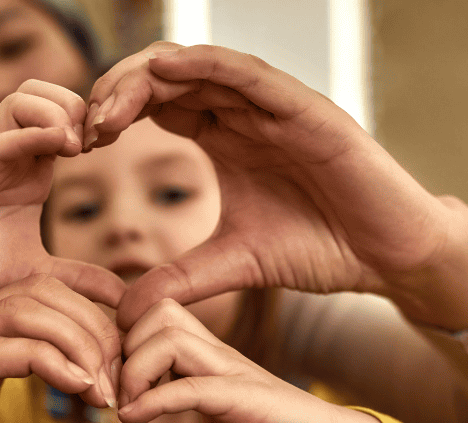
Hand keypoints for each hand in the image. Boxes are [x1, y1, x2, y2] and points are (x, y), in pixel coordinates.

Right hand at [0, 79, 123, 313]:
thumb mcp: (40, 272)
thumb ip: (81, 278)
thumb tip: (123, 296)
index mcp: (30, 169)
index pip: (63, 114)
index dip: (90, 122)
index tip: (108, 149)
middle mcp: (8, 156)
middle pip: (43, 92)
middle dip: (75, 107)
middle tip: (90, 143)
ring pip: (21, 100)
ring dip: (56, 113)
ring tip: (74, 147)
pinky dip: (29, 134)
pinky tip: (59, 146)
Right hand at [0, 276, 138, 422]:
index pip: (47, 305)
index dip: (97, 331)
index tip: (127, 379)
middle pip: (43, 292)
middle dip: (97, 329)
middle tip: (126, 381)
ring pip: (24, 307)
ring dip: (79, 341)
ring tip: (106, 389)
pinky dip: (49, 360)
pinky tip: (80, 390)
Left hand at [84, 44, 467, 331]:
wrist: (387, 259)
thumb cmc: (319, 250)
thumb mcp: (231, 264)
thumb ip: (178, 279)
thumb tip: (124, 311)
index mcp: (224, 139)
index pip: (158, 106)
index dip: (115, 115)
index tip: (80, 145)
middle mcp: (245, 115)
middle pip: (169, 80)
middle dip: (119, 93)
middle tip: (84, 126)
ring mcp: (277, 109)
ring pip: (202, 69)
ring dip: (150, 78)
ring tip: (109, 102)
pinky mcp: (309, 113)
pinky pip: (252, 76)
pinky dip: (209, 66)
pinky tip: (166, 68)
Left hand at [116, 299, 395, 422]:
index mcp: (203, 359)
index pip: (150, 319)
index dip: (119, 347)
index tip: (108, 390)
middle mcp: (214, 354)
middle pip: (155, 313)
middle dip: (122, 350)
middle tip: (114, 394)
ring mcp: (230, 371)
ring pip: (168, 336)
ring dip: (135, 372)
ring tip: (128, 408)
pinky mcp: (244, 396)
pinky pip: (190, 385)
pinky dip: (154, 401)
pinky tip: (134, 420)